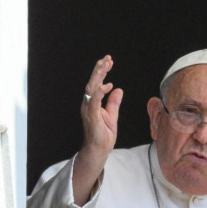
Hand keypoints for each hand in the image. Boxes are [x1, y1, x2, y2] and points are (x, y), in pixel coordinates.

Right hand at [73, 55, 122, 204]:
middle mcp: (88, 103)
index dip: (102, 71)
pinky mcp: (91, 115)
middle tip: (107, 58)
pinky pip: (94, 101)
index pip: (96, 83)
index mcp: (93, 102)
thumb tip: (118, 89)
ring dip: (99, 75)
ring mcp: (89, 109)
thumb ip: (114, 102)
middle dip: (100, 69)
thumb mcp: (112, 115)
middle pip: (93, 81)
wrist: (99, 149)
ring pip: (91, 87)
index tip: (109, 61)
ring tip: (106, 65)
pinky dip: (100, 92)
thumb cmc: (103, 134)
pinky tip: (107, 85)